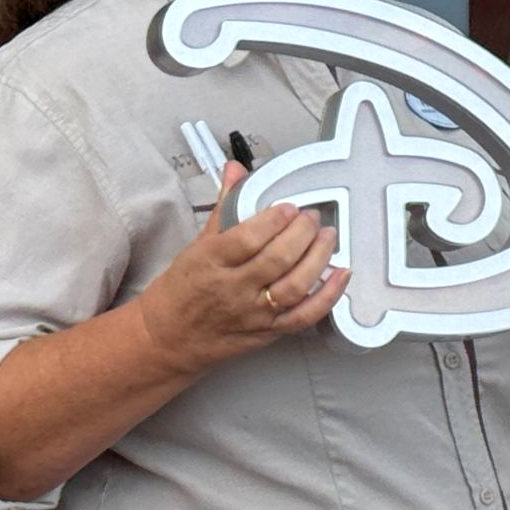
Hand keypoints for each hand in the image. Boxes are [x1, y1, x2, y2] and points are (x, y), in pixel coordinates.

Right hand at [135, 162, 350, 374]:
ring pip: (294, 286)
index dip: (274, 220)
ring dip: (318, 258)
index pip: (247, 239)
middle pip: (277, 260)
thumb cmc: (182, 290)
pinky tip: (341, 274)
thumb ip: (224, 206)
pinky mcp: (268, 332)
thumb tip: (236, 169)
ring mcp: (252, 314)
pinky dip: (328, 296)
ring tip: (328, 236)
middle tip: (312, 217)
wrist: (168, 339)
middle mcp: (233, 289)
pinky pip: (304, 317)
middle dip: (303, 233)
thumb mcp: (197, 245)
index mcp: (211, 262)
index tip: (290, 206)